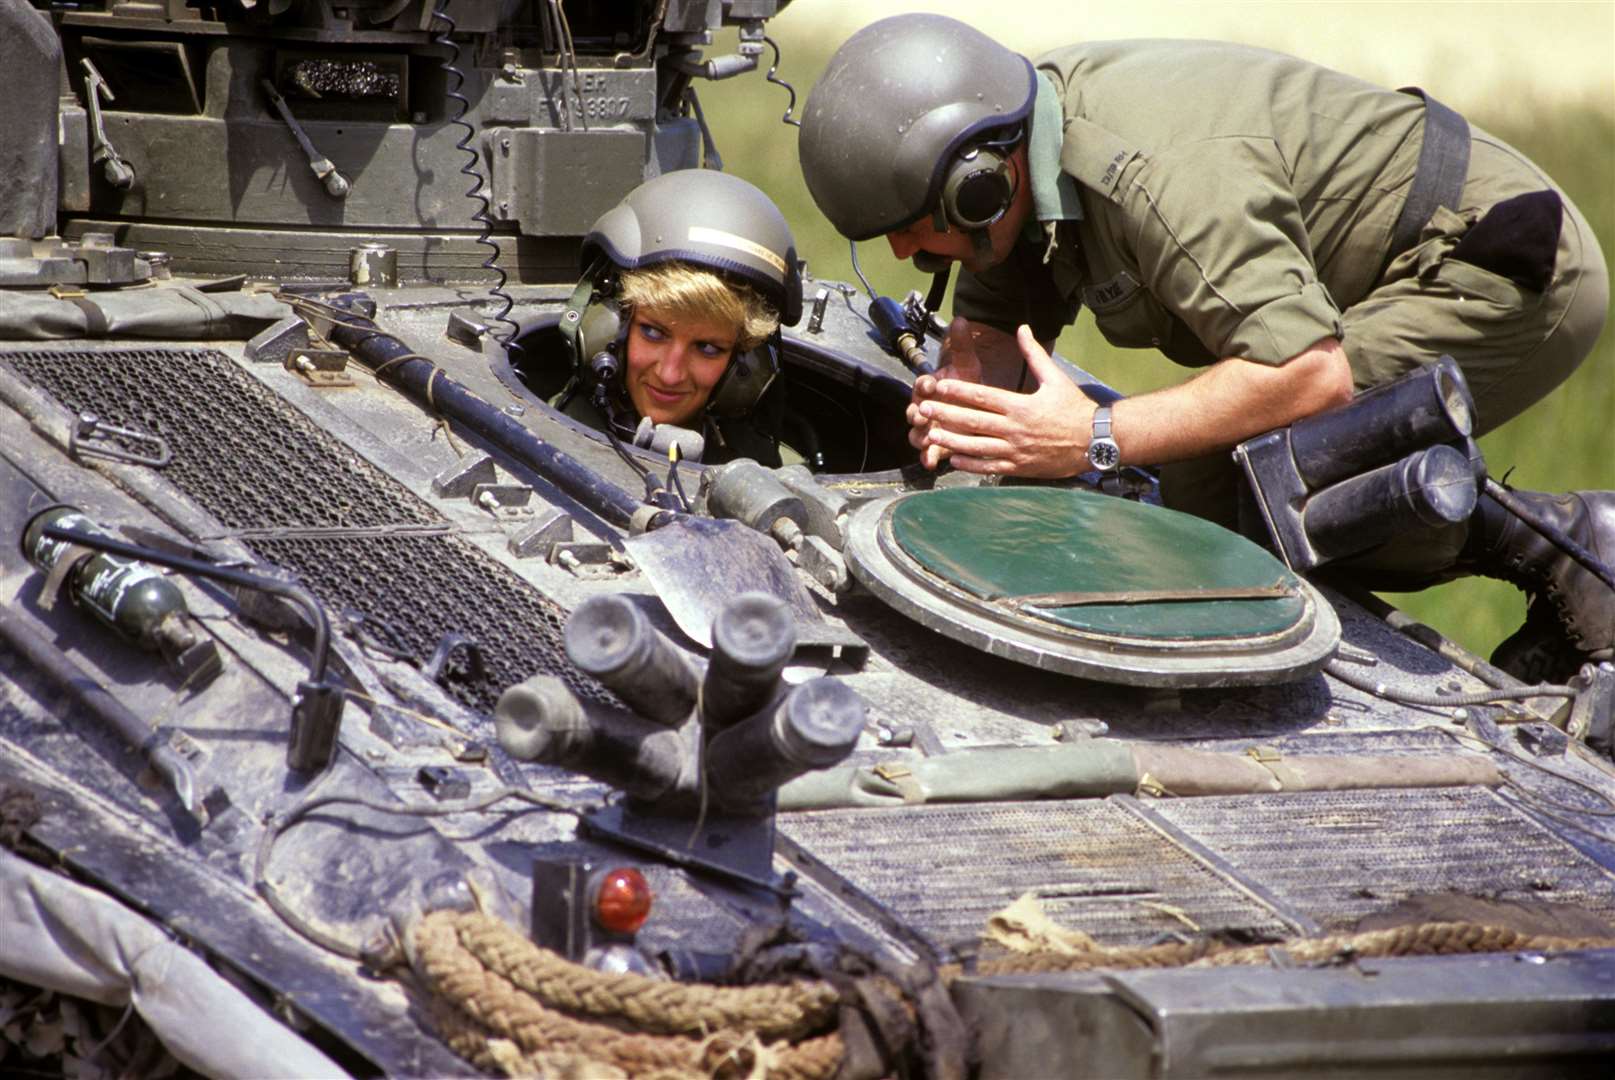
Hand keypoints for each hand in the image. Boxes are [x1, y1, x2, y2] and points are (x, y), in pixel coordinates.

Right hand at [906, 317, 985, 467]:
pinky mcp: (936, 445)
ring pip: (916, 434)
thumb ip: (961, 345)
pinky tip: (931, 463)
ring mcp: (929, 428)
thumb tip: (961, 320)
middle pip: (912, 411)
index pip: (922, 384)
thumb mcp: (967, 364)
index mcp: (929, 388)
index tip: (930, 383)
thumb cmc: (967, 383)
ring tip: (926, 439)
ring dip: (919, 437)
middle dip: (916, 414)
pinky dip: (927, 458)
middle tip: (921, 414)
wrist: (974, 405)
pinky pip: (928, 453)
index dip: (924, 384)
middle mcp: (924, 408)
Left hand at [910, 325, 1095, 477]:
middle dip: (946, 415)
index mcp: (1021, 405)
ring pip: (977, 447)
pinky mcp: (1020, 467)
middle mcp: (1015, 429)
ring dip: (952, 442)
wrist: (1096, 441)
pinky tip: (954, 460)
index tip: (938, 385)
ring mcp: (1016, 450)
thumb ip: (1034, 354)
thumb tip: (1022, 328)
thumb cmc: (1075, 408)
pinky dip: (971, 465)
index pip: (983, 396)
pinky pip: (991, 467)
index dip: (958, 391)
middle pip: (973, 422)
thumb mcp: (1055, 378)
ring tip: (931, 436)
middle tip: (923, 410)